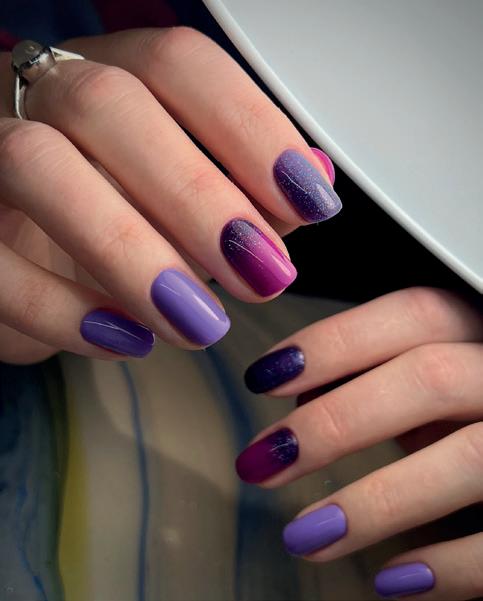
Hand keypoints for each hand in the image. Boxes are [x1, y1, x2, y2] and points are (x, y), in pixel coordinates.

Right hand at [0, 28, 339, 363]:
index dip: (250, 128)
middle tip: (262, 276)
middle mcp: (40, 98)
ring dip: (132, 251)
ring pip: (38, 166)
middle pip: (110, 105)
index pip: (178, 64)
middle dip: (199, 196)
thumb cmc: (113, 220)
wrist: (22, 263)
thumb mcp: (183, 199)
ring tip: (200, 323)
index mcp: (109, 76)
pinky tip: (127, 342)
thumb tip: (314, 180)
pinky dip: (62, 309)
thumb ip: (245, 187)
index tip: (308, 203)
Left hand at [237, 287, 482, 599]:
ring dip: (372, 503)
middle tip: (262, 462)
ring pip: (467, 460)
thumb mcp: (438, 386)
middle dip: (334, 422)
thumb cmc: (473, 413)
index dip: (334, 342)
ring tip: (302, 536)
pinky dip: (446, 567)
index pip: (414, 315)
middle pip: (429, 379)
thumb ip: (383, 379)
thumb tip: (301, 395)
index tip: (263, 377)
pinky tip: (388, 581)